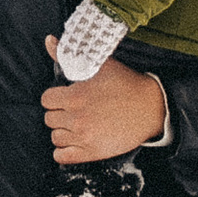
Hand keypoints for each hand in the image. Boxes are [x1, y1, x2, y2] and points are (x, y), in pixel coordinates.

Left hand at [41, 42, 168, 166]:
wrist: (151, 108)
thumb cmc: (125, 83)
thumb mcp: (98, 64)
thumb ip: (68, 54)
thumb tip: (48, 40)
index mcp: (76, 96)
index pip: (46, 100)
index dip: (56, 97)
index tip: (67, 97)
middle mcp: (77, 118)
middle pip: (49, 118)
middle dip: (60, 113)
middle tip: (76, 110)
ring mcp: (84, 138)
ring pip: (55, 137)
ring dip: (63, 131)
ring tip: (78, 124)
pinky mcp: (92, 153)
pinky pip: (62, 157)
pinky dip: (64, 151)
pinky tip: (74, 141)